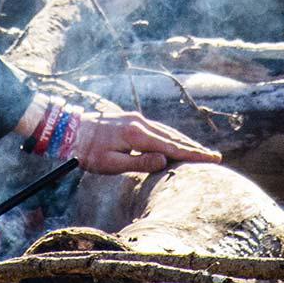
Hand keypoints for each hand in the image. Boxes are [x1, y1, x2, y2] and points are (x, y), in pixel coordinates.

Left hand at [71, 105, 220, 173]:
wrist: (68, 129)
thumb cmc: (87, 152)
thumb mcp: (110, 163)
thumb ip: (139, 162)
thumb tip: (164, 161)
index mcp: (136, 135)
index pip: (171, 147)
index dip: (193, 155)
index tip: (212, 159)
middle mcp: (140, 123)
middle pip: (173, 137)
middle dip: (194, 148)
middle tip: (215, 156)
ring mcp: (136, 119)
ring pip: (166, 131)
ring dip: (184, 142)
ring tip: (200, 151)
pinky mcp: (131, 119)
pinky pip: (157, 129)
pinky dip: (171, 137)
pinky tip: (176, 142)